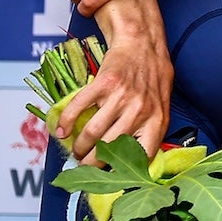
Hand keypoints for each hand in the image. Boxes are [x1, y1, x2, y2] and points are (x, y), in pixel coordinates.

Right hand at [58, 0, 172, 161]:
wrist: (142, 42)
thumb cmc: (153, 77)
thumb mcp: (161, 104)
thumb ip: (151, 129)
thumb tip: (135, 161)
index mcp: (158, 119)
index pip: (142, 155)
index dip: (123, 171)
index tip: (109, 178)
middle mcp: (140, 110)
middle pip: (109, 149)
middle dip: (91, 164)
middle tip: (82, 166)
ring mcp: (121, 96)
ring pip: (92, 133)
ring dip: (78, 147)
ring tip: (75, 151)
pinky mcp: (104, 83)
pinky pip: (78, 109)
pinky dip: (64, 123)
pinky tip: (60, 131)